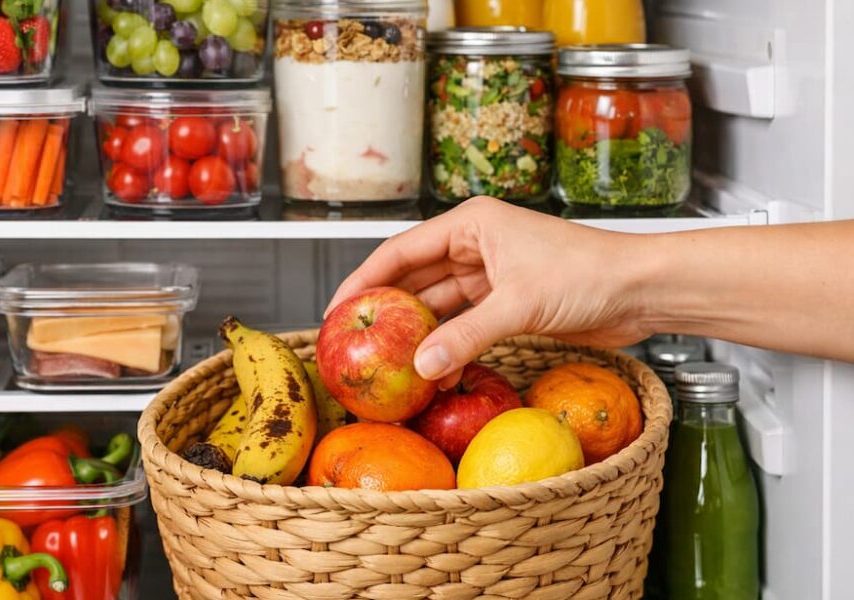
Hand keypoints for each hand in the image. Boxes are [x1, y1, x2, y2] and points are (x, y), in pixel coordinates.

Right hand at [327, 197, 655, 388]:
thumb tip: (422, 367)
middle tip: (352, 340)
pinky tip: (429, 369)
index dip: (364, 279)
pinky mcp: (507, 304)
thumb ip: (467, 336)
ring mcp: (491, 276)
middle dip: (384, 309)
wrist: (642, 291)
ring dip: (416, 332)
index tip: (336, 308)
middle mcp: (476, 246)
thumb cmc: (590, 274)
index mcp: (472, 225)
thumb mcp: (520, 304)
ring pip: (437, 305)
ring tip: (384, 360)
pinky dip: (446, 345)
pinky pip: (462, 325)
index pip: (401, 251)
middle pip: (414, 279)